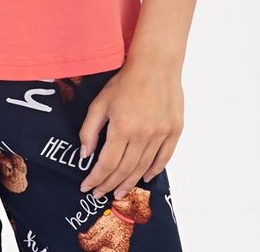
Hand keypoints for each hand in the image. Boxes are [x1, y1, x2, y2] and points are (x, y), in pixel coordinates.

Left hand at [77, 58, 183, 198]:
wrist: (156, 64)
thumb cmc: (125, 80)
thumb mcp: (100, 101)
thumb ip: (90, 129)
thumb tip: (85, 154)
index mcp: (122, 127)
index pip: (106, 163)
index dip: (96, 178)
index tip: (86, 187)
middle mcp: (142, 135)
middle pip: (124, 169)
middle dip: (109, 184)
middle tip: (100, 194)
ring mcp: (161, 134)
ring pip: (143, 167)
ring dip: (129, 182)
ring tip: (119, 192)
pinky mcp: (174, 131)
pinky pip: (164, 157)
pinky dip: (154, 170)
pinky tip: (145, 177)